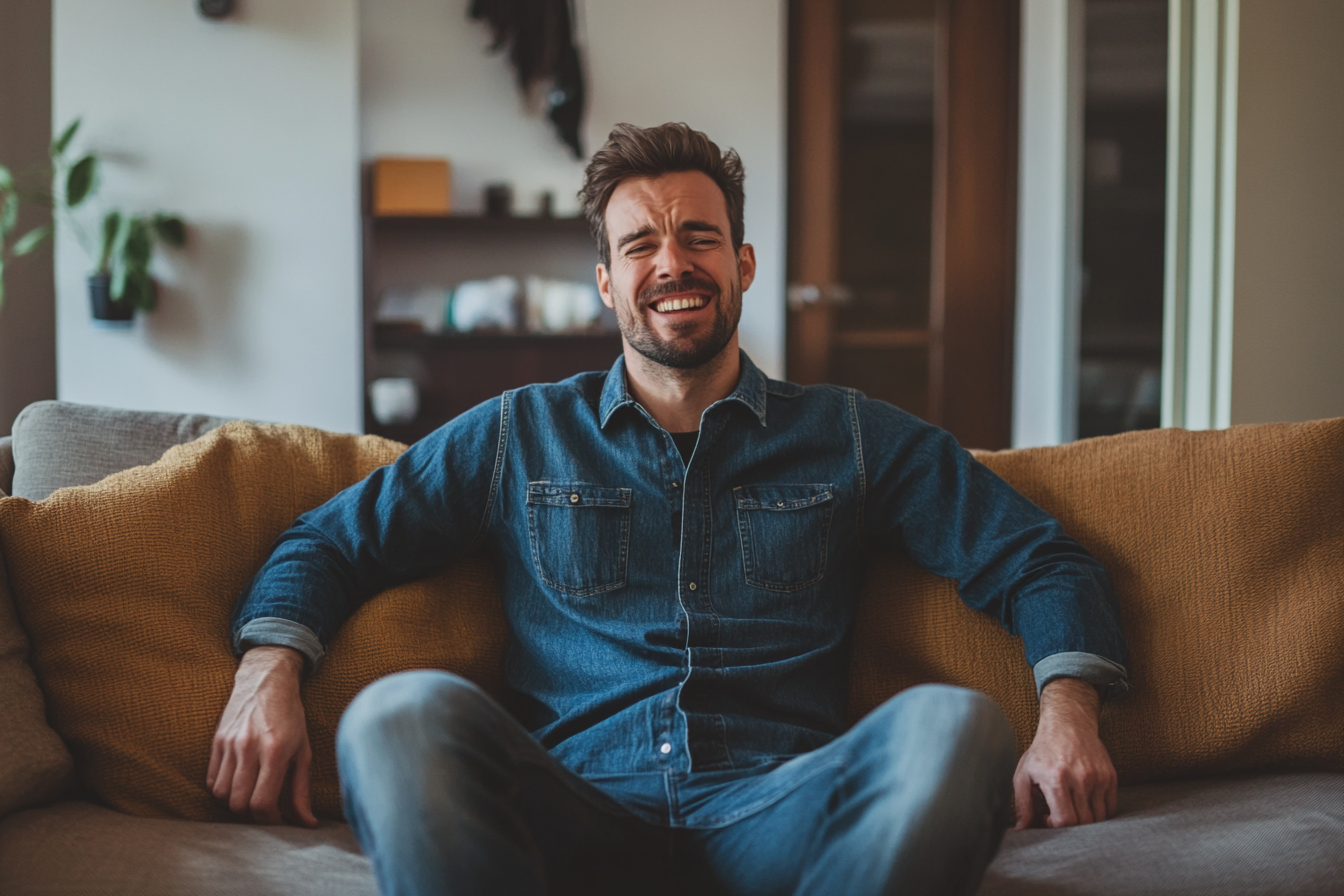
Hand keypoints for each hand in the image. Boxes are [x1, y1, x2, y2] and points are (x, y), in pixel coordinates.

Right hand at [208, 645, 317, 826]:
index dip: (270, 820)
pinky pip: (211, 780)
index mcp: (275, 750)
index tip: (278, 820)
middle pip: (238, 804)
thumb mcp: (303, 751)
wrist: (266, 682)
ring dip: (235, 802)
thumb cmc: (290, 717)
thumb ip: (301, 790)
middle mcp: (249, 747)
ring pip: (221, 795)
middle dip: (252, 814)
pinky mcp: (216, 741)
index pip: (262, 802)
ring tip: (252, 793)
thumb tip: (307, 823)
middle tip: (266, 808)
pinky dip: (223, 789)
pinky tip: (238, 782)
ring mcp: (229, 744)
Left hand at [1013, 677, 1116, 828]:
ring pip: (1099, 817)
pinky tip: (1085, 802)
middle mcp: (1080, 778)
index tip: (1048, 818)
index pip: (1065, 820)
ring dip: (1086, 820)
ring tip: (1071, 807)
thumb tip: (1021, 830)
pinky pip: (1110, 807)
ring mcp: (1098, 777)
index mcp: (1056, 778)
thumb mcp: (1024, 774)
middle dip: (1071, 826)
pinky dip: (1099, 812)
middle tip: (1060, 813)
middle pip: (1083, 822)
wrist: (1068, 724)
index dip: (1056, 827)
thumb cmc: (1042, 751)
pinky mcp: (1110, 775)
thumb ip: (1022, 804)